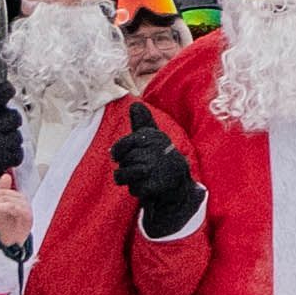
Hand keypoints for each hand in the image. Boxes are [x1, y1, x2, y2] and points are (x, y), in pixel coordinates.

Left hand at [113, 106, 203, 231]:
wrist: (179, 179)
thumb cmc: (160, 154)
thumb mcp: (152, 136)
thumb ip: (142, 121)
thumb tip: (134, 104)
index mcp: (152, 137)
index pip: (123, 145)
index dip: (117, 151)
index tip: (116, 155)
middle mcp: (154, 151)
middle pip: (124, 161)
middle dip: (126, 166)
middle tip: (139, 165)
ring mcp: (155, 169)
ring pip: (124, 176)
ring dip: (127, 179)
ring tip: (138, 176)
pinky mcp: (156, 186)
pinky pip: (134, 189)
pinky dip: (137, 190)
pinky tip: (147, 186)